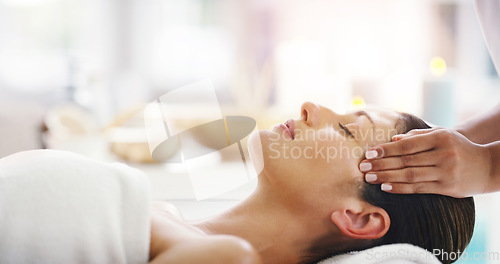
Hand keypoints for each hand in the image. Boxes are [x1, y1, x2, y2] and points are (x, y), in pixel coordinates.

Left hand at [359, 128, 491, 197]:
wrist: (487, 166)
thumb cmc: (458, 147)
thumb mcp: (442, 135)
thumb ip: (417, 136)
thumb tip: (393, 140)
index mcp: (441, 138)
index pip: (407, 145)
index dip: (386, 150)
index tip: (369, 153)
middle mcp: (444, 155)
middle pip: (406, 161)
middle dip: (381, 164)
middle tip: (363, 167)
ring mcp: (446, 173)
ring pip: (410, 176)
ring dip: (387, 177)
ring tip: (370, 177)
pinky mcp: (447, 188)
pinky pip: (419, 189)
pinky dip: (401, 188)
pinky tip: (386, 187)